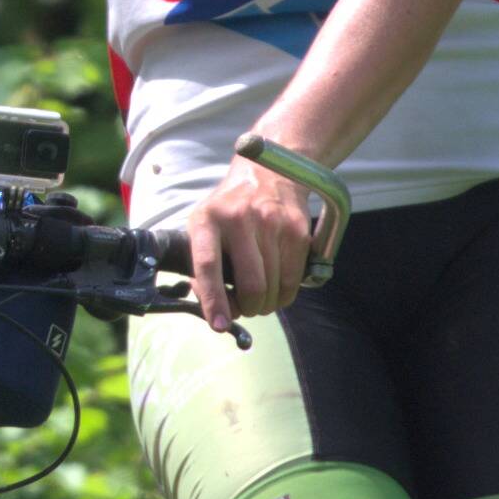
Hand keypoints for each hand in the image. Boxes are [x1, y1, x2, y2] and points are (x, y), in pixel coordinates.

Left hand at [183, 159, 342, 333]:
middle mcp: (240, 219)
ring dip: (268, 305)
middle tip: (247, 309)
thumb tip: (213, 308)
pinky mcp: (297, 230)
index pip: (208, 265)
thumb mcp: (204, 224)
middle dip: (249, 308)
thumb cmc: (229, 209)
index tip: (219, 324)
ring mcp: (272, 223)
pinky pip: (294, 279)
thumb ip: (201, 264)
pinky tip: (278, 289)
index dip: (213, 300)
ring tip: (261, 298)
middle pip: (251, 285)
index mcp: (208, 219)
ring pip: (274, 287)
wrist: (269, 174)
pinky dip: (285, 295)